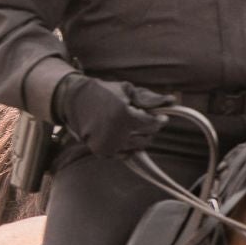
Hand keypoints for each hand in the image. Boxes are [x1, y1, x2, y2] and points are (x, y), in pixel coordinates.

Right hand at [55, 75, 174, 158]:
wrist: (73, 100)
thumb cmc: (102, 91)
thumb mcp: (127, 89)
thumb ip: (150, 98)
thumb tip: (172, 101)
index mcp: (124, 115)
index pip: (152, 124)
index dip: (159, 120)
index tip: (161, 117)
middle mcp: (116, 132)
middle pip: (146, 137)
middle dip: (149, 129)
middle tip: (143, 119)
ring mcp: (108, 144)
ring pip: (136, 147)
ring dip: (139, 137)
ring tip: (131, 126)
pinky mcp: (101, 151)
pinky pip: (123, 154)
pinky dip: (127, 147)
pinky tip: (123, 135)